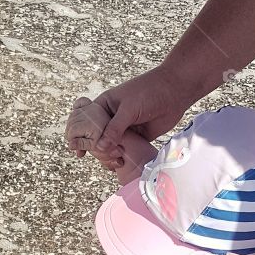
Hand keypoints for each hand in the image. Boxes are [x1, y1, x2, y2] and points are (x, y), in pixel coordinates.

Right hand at [65, 62, 189, 165]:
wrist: (175, 91)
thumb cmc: (149, 91)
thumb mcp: (128, 108)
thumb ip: (114, 128)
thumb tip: (100, 147)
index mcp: (105, 106)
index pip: (88, 124)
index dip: (82, 137)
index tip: (79, 152)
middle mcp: (112, 118)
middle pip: (98, 138)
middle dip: (97, 149)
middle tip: (102, 156)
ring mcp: (124, 128)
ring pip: (111, 146)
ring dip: (109, 155)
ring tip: (114, 161)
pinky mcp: (137, 137)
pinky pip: (125, 150)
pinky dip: (121, 158)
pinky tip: (120, 164)